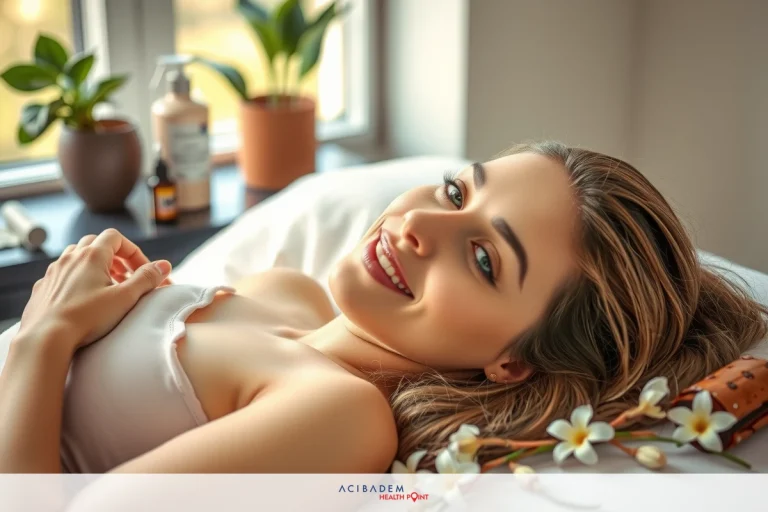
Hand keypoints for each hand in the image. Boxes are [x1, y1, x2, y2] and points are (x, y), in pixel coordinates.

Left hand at [17, 228, 171, 350]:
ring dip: (95, 266)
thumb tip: (164, 265)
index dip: (133, 252)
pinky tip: (82, 299)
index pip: (116, 238)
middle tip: (126, 277)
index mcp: (91, 256)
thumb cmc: (87, 317)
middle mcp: (70, 258)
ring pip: (76, 257)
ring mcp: (53, 272)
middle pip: (96, 243)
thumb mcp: (125, 298)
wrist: (46, 338)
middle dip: (115, 257)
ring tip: (106, 287)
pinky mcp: (42, 289)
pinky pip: (62, 275)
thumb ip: (146, 279)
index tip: (143, 272)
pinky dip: (77, 279)